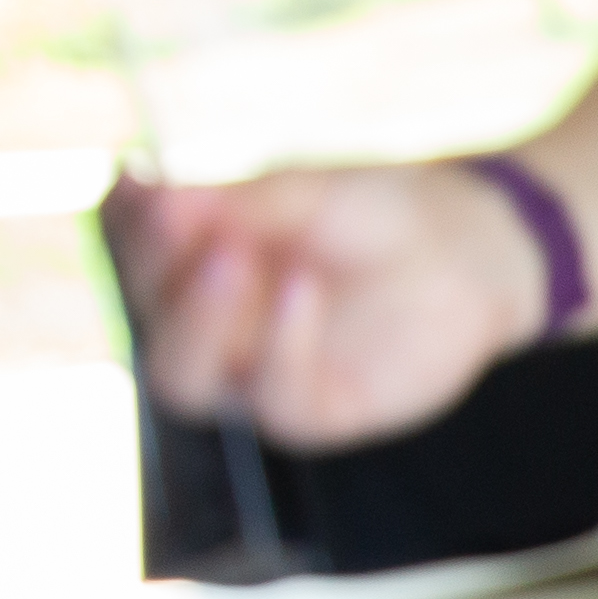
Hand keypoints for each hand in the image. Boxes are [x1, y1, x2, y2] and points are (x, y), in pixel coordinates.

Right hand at [114, 163, 552, 448]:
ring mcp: (257, 377)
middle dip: (155, 275)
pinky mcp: (316, 413)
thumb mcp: (302, 193)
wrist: (469, 250)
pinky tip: (300, 287)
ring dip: (199, 322)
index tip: (140, 185)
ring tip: (232, 256)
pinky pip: (276, 398)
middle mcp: (212, 330)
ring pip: (187, 380)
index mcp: (194, 266)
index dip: (128, 227)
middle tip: (177, 220)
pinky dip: (282, 344)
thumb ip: (230, 201)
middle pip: (148, 323)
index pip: (133, 256)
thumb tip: (140, 190)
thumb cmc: (376, 214)